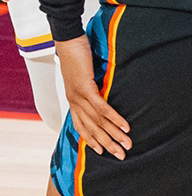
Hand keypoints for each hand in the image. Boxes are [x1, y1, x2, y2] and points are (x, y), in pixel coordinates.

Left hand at [56, 35, 130, 158]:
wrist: (67, 39)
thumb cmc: (75, 56)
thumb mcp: (82, 77)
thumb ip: (90, 90)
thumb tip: (102, 98)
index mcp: (72, 99)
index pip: (81, 125)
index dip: (91, 140)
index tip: (101, 151)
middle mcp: (74, 100)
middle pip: (91, 128)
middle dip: (107, 143)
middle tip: (121, 156)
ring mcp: (78, 94)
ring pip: (98, 121)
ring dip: (115, 134)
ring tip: (127, 145)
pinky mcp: (85, 87)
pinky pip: (101, 107)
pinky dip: (114, 118)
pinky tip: (124, 126)